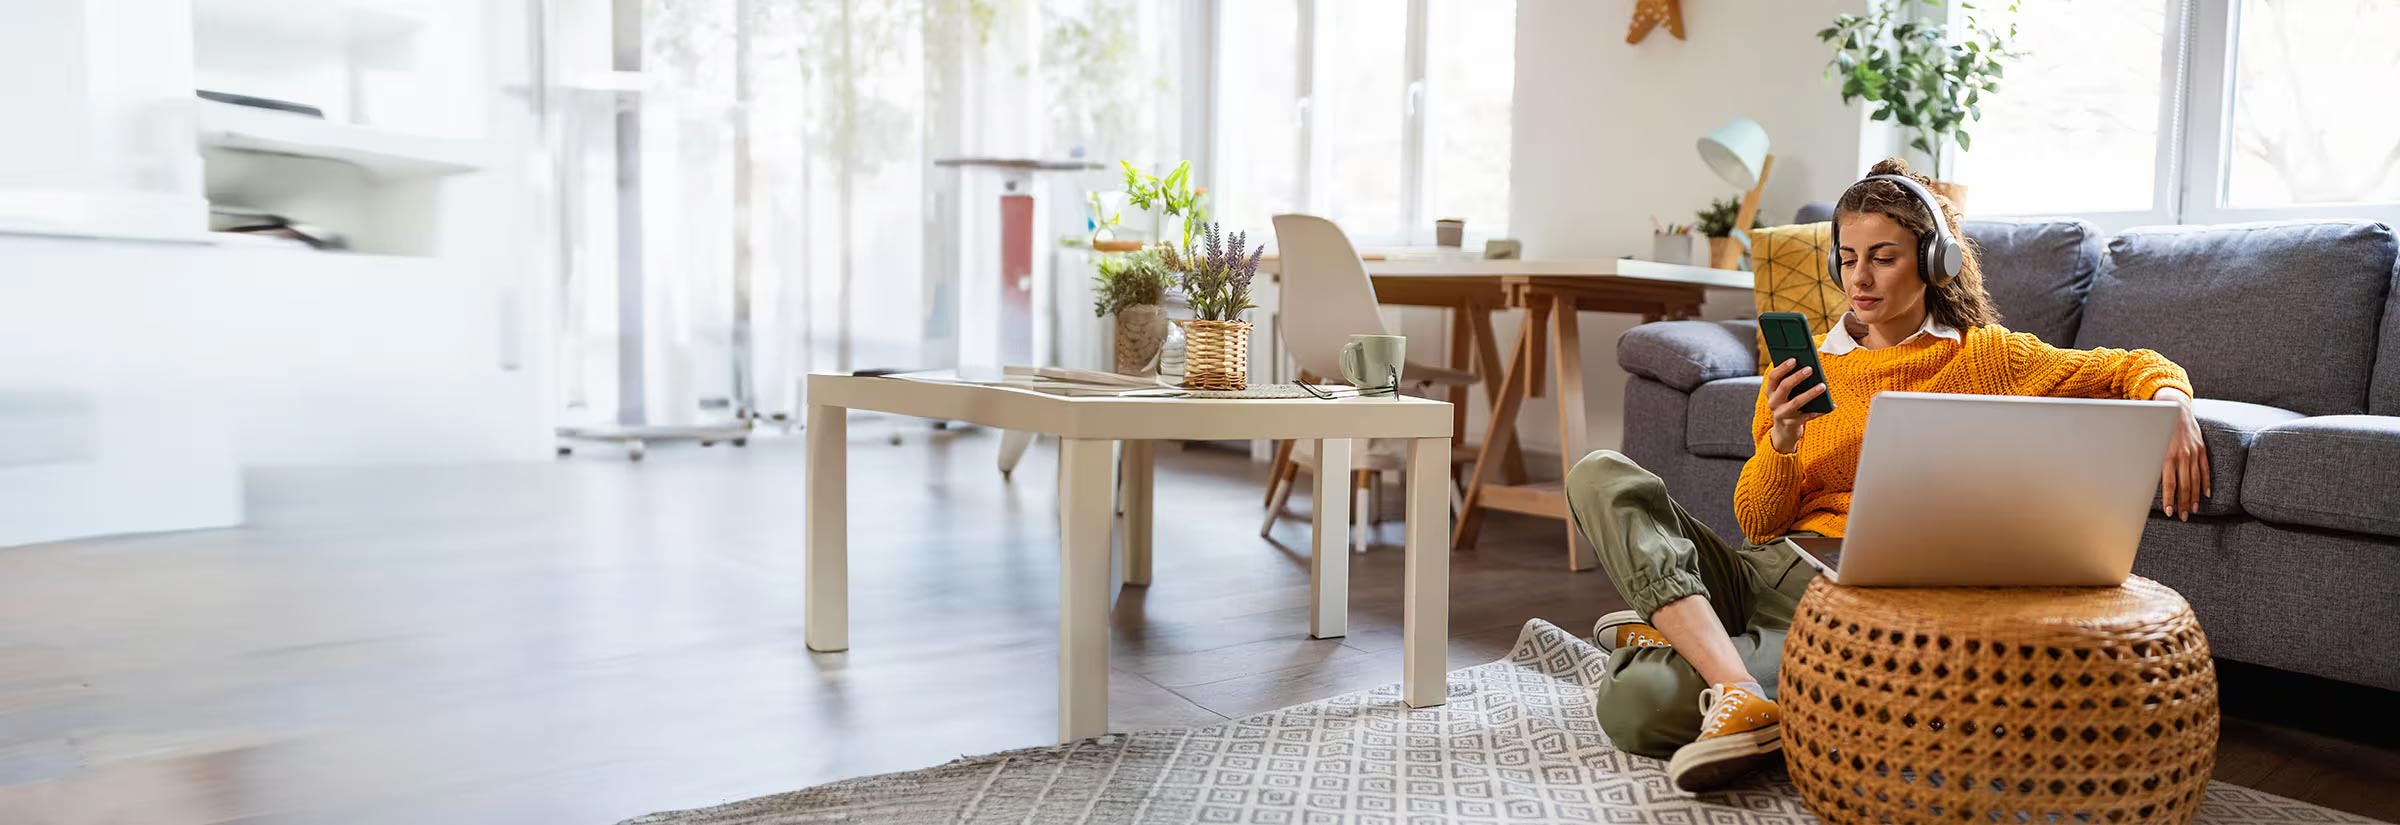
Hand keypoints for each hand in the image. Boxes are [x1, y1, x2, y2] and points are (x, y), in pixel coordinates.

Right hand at [1765, 358, 1829, 454]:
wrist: (1783, 431)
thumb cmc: (1787, 405)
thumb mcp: (1784, 394)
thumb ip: (1790, 382)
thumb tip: (1808, 367)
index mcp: (1770, 391)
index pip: (1773, 377)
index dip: (1783, 367)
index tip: (1794, 359)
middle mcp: (1773, 402)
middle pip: (1784, 387)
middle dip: (1797, 377)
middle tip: (1810, 369)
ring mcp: (1782, 414)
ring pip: (1796, 402)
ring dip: (1810, 393)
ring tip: (1823, 386)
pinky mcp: (1792, 424)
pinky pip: (1807, 416)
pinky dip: (1819, 411)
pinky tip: (1831, 406)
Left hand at [2154, 387, 2209, 520]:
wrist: (2175, 408)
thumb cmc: (2159, 428)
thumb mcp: (2152, 443)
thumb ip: (2153, 461)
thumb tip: (2145, 480)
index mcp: (2168, 456)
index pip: (2170, 484)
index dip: (2170, 499)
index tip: (2169, 512)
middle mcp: (2183, 456)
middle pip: (2184, 485)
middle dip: (2183, 503)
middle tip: (2183, 517)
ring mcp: (2194, 452)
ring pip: (2196, 480)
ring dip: (2194, 497)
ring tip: (2192, 510)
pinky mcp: (2202, 449)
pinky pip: (2205, 469)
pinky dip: (2206, 483)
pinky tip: (2206, 494)